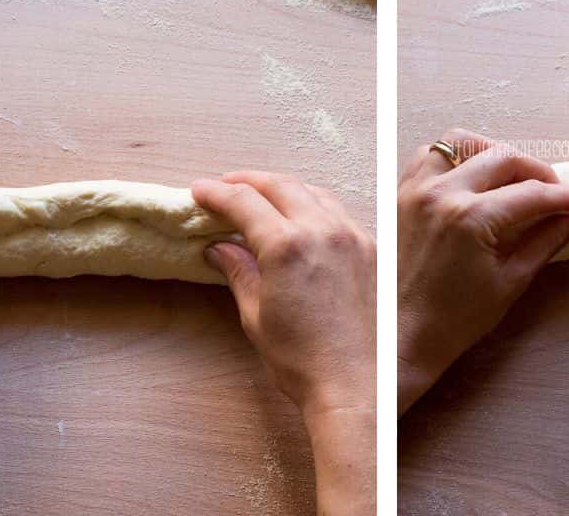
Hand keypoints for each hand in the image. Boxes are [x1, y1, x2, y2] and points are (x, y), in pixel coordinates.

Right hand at [193, 172, 374, 515]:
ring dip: (282, 188)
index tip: (198, 191)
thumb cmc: (302, 360)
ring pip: (312, 191)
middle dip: (248, 181)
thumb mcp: (257, 317)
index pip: (244, 202)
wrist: (357, 386)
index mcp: (286, 246)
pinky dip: (312, 203)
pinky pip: (336, 210)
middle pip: (279, 185)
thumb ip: (239, 271)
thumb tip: (219, 247)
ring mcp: (350, 234)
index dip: (216, 193)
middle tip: (225, 185)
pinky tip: (302, 215)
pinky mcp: (370, 247)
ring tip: (262, 195)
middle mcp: (321, 229)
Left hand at [396, 129, 568, 411]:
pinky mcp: (401, 192)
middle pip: (503, 157)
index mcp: (471, 218)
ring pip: (462, 142)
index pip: (532, 193)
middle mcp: (442, 193)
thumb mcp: (511, 281)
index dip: (567, 195)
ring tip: (513, 178)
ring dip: (493, 153)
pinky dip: (457, 158)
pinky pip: (430, 154)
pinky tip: (474, 179)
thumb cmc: (456, 318)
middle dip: (537, 171)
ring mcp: (417, 188)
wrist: (401, 335)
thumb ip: (548, 241)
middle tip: (556, 192)